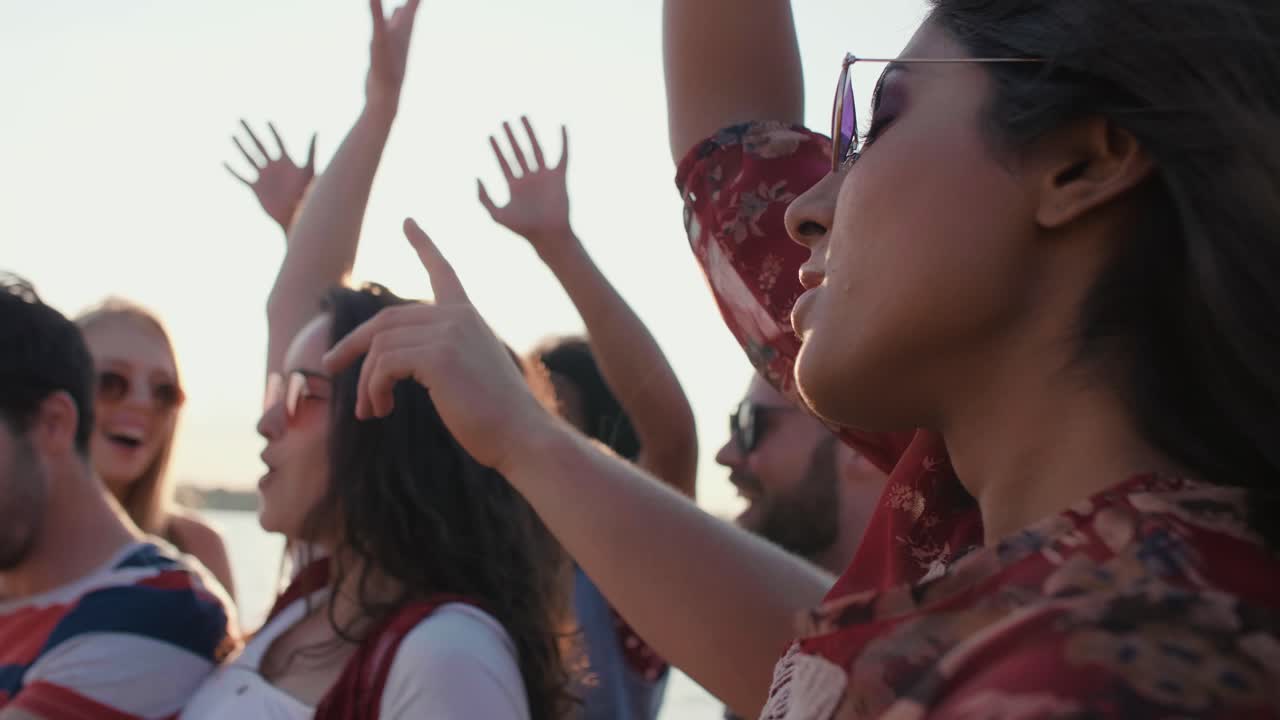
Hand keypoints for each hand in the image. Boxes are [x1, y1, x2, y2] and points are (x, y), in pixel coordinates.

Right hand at [224, 120, 316, 232]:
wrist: (295, 214)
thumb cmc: (305, 194)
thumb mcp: (308, 169)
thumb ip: (312, 150)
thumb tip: (316, 131)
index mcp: (285, 161)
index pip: (278, 142)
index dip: (273, 131)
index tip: (268, 121)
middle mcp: (273, 166)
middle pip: (259, 144)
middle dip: (250, 132)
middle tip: (241, 119)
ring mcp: (263, 176)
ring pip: (249, 157)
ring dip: (240, 146)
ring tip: (233, 135)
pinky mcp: (256, 187)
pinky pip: (242, 176)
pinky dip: (233, 170)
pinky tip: (224, 162)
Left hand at [322, 219, 553, 472]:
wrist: (521, 435)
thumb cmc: (495, 418)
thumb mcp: (466, 374)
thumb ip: (438, 355)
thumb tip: (388, 361)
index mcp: (468, 317)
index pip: (442, 271)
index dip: (423, 245)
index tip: (408, 222)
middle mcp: (458, 316)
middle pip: (385, 320)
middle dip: (352, 345)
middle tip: (330, 367)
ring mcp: (449, 332)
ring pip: (379, 346)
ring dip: (366, 382)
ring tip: (372, 411)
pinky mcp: (438, 355)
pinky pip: (383, 364)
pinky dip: (373, 388)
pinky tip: (382, 409)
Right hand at [366, 0, 420, 112]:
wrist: (386, 96)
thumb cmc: (385, 68)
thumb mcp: (378, 38)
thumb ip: (376, 15)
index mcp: (405, 26)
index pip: (414, 2)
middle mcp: (404, 32)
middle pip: (412, 8)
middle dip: (413, 1)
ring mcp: (397, 41)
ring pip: (402, 18)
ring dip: (405, 8)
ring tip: (407, 3)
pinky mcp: (388, 50)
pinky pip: (390, 29)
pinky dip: (390, 20)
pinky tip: (389, 21)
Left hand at [478, 118, 574, 253]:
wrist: (549, 236)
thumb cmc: (524, 229)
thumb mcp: (497, 214)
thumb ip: (483, 198)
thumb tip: (476, 177)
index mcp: (515, 186)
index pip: (504, 162)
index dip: (496, 148)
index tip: (490, 135)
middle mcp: (529, 179)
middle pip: (518, 152)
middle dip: (511, 137)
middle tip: (504, 121)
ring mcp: (544, 177)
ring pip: (536, 149)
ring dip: (530, 132)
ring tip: (522, 117)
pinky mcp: (559, 177)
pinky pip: (562, 155)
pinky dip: (564, 140)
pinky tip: (561, 126)